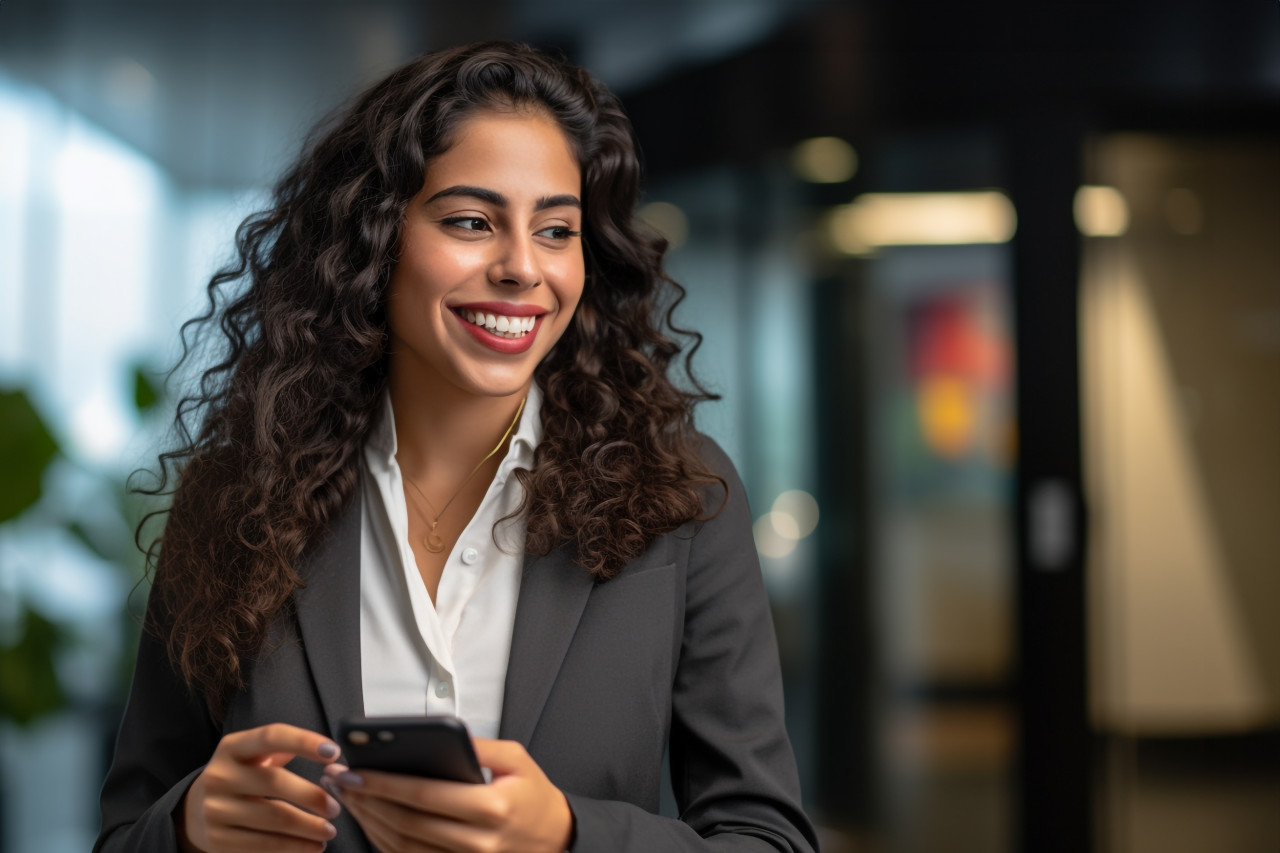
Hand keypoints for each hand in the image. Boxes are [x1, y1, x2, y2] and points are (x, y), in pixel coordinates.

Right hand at [179, 723, 342, 852]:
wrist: (196, 810)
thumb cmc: (243, 776)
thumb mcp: (254, 755)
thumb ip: (285, 748)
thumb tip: (332, 753)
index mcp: (233, 747)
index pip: (272, 736)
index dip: (304, 741)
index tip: (335, 752)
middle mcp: (220, 775)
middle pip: (276, 782)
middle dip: (312, 796)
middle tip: (335, 808)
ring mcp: (215, 809)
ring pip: (273, 818)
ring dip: (308, 828)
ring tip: (328, 831)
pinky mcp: (217, 839)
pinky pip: (262, 845)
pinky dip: (293, 848)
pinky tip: (311, 847)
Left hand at [326, 737, 573, 852]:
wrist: (555, 839)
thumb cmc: (534, 796)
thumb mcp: (516, 759)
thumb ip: (478, 746)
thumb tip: (437, 735)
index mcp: (491, 807)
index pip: (424, 795)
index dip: (383, 784)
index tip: (353, 771)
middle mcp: (477, 842)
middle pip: (405, 823)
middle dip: (366, 801)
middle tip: (338, 781)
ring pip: (402, 847)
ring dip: (368, 822)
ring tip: (346, 798)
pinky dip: (384, 842)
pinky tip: (368, 821)